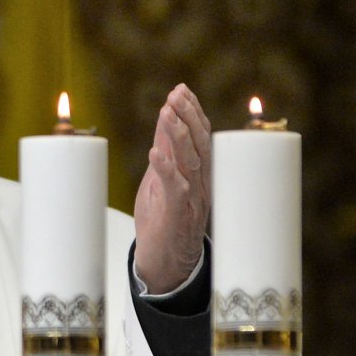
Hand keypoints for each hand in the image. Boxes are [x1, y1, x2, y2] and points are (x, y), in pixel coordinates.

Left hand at [133, 83, 211, 293]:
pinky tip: (155, 152)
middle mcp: (198, 184)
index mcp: (197, 174)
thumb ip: (164, 151)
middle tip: (176, 94)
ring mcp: (190, 200)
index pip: (200, 137)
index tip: (181, 90)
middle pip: (199, 145)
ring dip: (178, 135)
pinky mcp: (176, 216)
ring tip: (166, 112)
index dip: (192, 112)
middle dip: (188, 116)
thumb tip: (164, 118)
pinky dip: (165, 170)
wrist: (166, 266)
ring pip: (190, 163)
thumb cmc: (162, 221)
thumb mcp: (161, 180)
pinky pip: (174, 190)